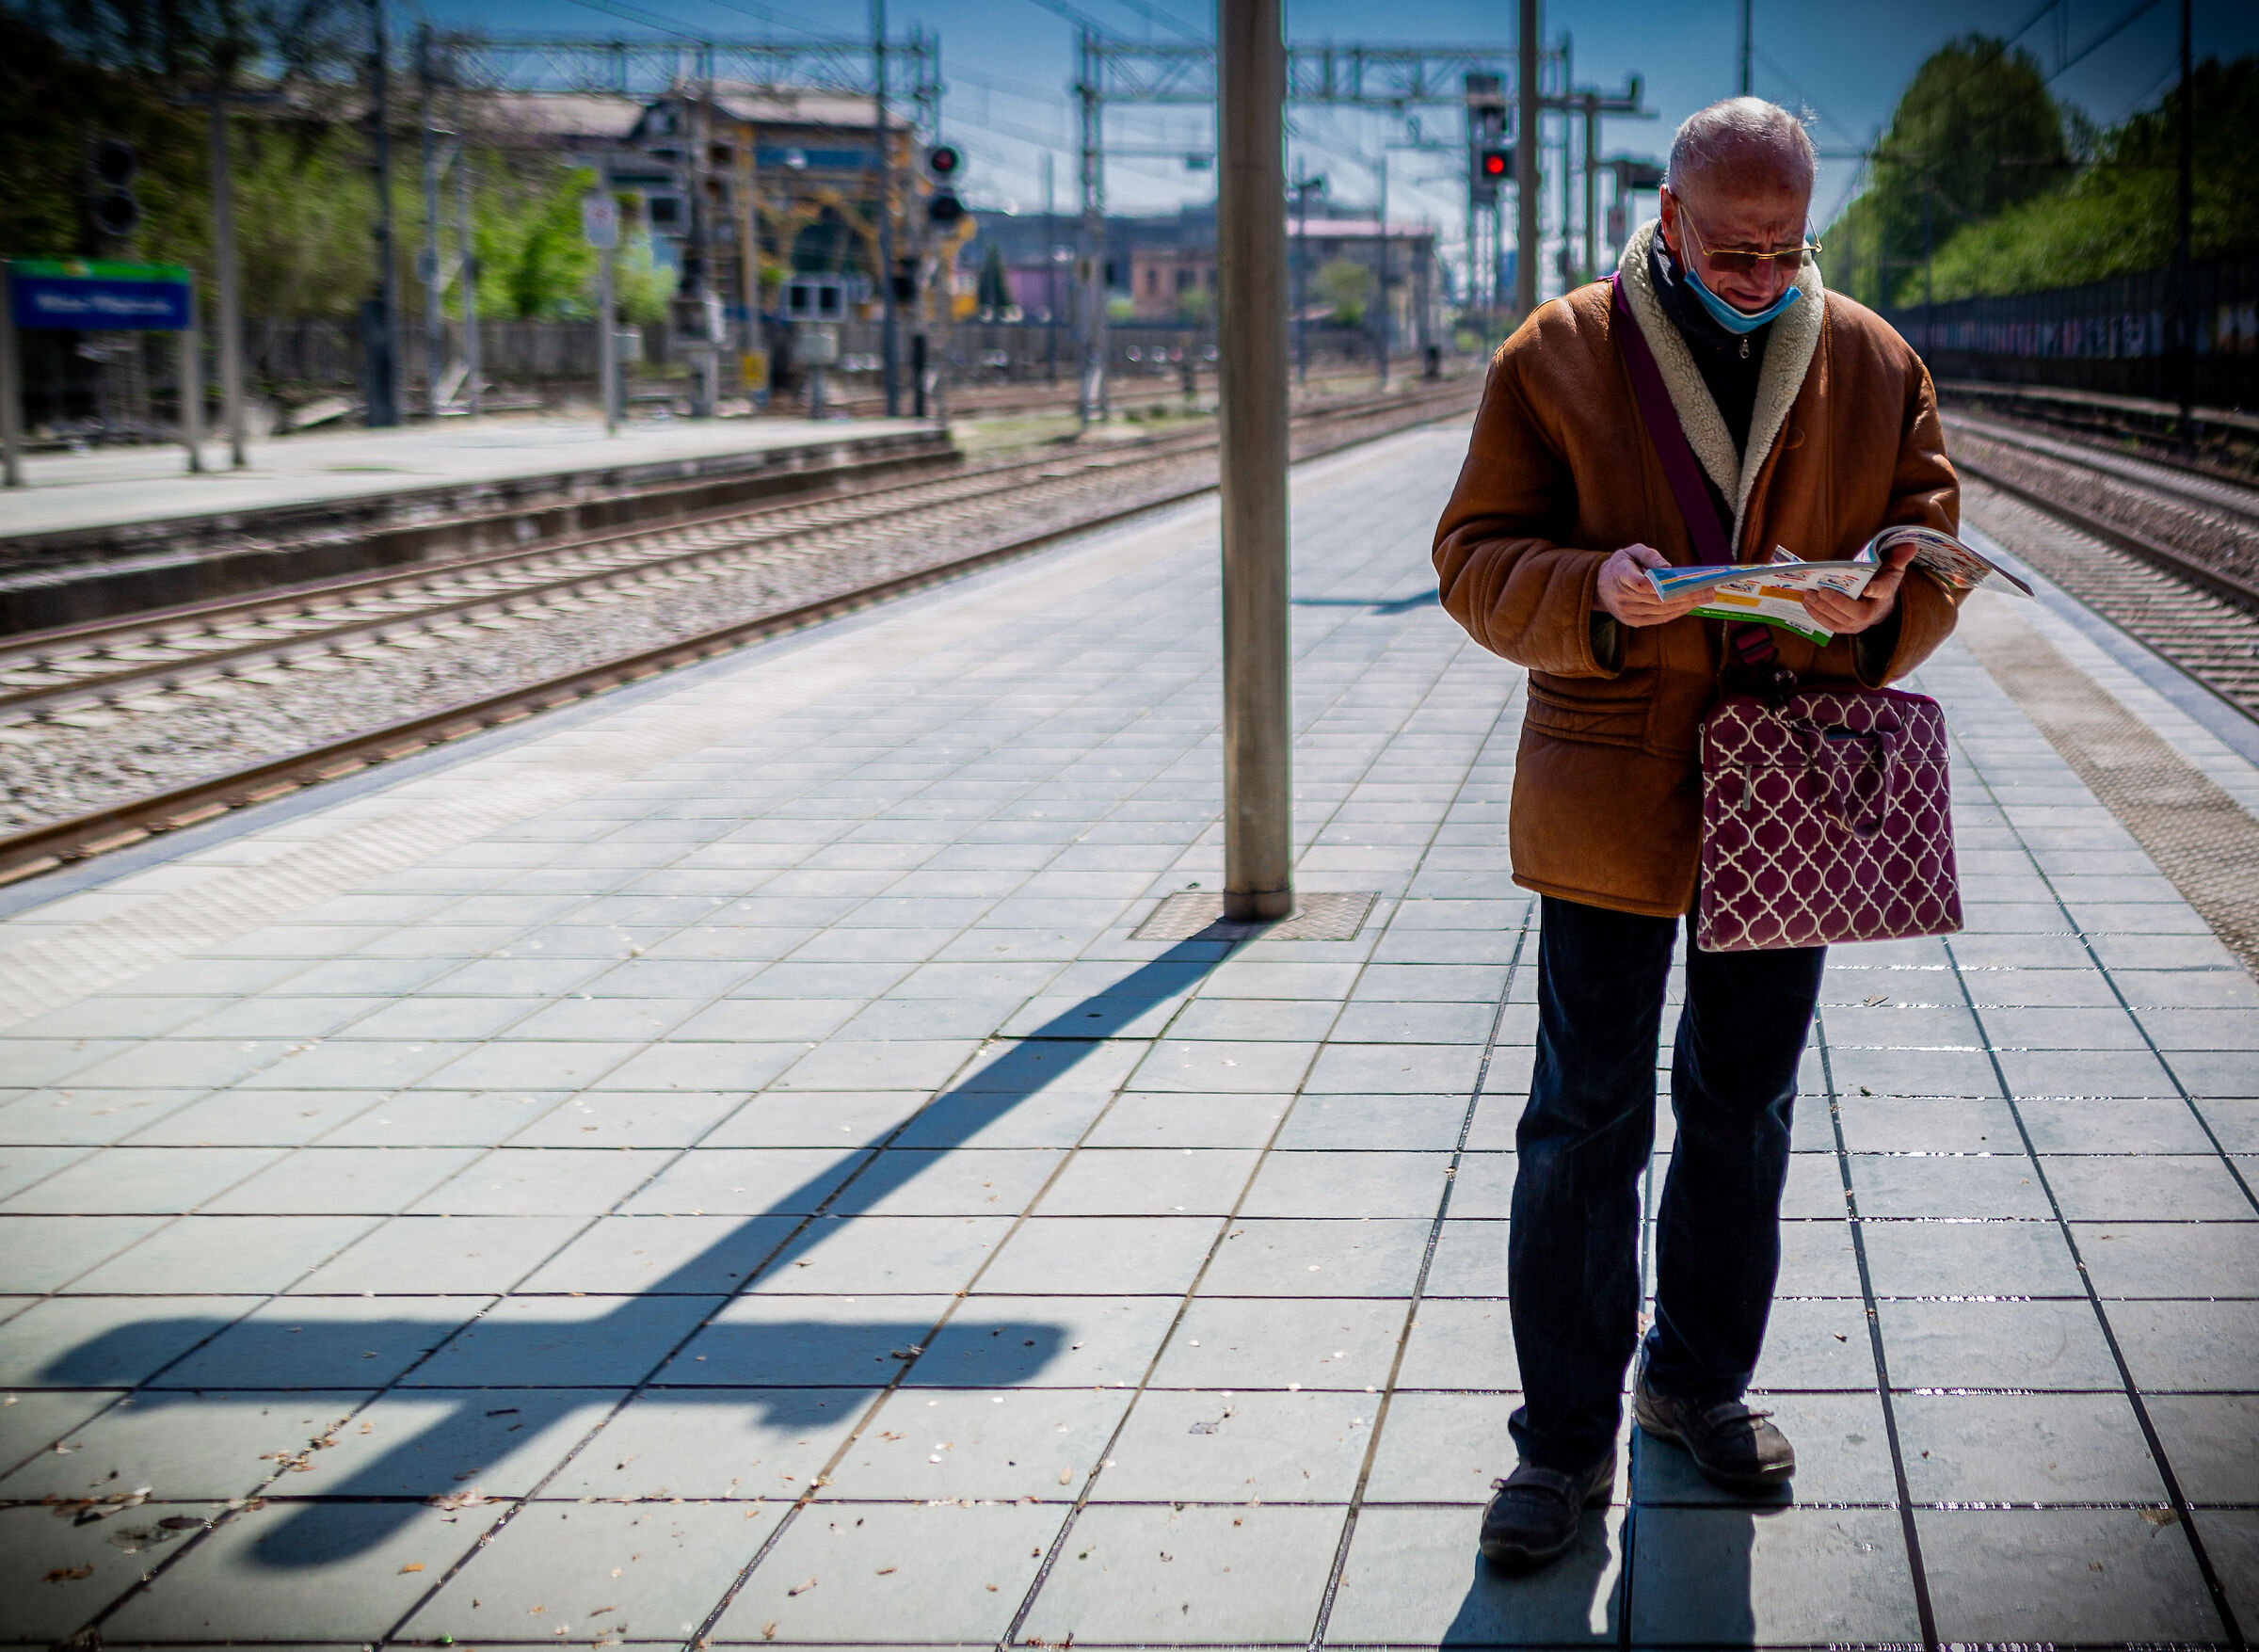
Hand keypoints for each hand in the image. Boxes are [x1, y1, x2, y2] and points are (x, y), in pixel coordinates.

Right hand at [1595, 544, 1709, 627]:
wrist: (1599, 587)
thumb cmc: (1622, 565)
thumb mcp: (1632, 551)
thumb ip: (1649, 555)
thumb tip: (1669, 568)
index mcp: (1619, 574)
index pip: (1639, 582)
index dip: (1660, 584)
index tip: (1683, 581)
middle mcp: (1621, 597)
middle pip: (1659, 599)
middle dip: (1687, 595)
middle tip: (1709, 590)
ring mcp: (1627, 612)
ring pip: (1662, 610)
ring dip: (1686, 604)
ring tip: (1706, 596)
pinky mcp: (1632, 621)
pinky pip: (1659, 618)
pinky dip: (1677, 612)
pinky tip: (1691, 604)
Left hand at [1802, 543, 1915, 635]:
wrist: (1878, 604)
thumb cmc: (1882, 580)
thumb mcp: (1893, 567)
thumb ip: (1898, 556)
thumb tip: (1910, 545)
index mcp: (1885, 593)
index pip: (1883, 591)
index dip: (1876, 590)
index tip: (1868, 588)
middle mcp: (1872, 612)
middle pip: (1856, 612)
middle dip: (1837, 603)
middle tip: (1820, 590)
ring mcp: (1858, 623)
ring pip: (1840, 621)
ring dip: (1822, 609)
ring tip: (1809, 595)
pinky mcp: (1846, 627)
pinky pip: (1830, 625)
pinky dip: (1817, 615)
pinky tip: (1806, 603)